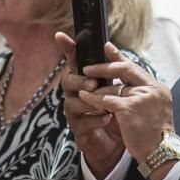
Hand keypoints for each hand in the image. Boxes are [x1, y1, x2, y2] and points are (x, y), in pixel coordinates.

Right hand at [55, 32, 124, 179]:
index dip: (67, 48)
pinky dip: (95, 120)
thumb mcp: (117, 89)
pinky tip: (107, 119)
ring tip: (103, 105)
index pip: (74, 62)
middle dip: (79, 81)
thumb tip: (110, 46)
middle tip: (93, 84)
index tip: (60, 35)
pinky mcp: (79, 131)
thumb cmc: (115, 113)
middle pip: (67, 81)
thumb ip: (114, 69)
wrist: (118, 144)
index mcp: (85, 81)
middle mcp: (75, 95)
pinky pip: (82, 123)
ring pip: (72, 103)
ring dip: (88, 102)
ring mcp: (75, 113)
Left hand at [69, 42, 175, 178]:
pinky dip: (93, 98)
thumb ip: (142, 96)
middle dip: (104, 66)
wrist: (161, 153)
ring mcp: (141, 98)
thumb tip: (123, 85)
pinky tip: (84, 96)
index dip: (120, 57)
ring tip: (82, 85)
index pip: (136, 68)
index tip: (107, 47)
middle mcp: (152, 89)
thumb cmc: (155, 135)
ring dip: (96, 87)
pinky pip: (106, 99)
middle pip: (125, 69)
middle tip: (88, 66)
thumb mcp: (154, 110)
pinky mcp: (129, 109)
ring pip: (113, 86)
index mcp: (158, 88)